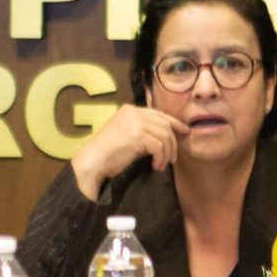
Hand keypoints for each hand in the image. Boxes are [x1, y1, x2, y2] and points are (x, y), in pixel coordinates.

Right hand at [70, 105, 186, 199]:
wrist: (92, 162)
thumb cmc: (108, 154)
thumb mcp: (127, 135)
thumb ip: (143, 130)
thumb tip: (167, 134)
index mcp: (129, 110)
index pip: (158, 114)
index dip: (174, 122)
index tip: (184, 131)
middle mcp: (133, 112)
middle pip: (165, 124)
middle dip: (172, 142)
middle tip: (173, 158)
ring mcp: (134, 122)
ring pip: (165, 136)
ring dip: (166, 153)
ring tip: (161, 165)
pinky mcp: (136, 135)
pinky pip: (159, 146)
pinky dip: (160, 158)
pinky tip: (155, 166)